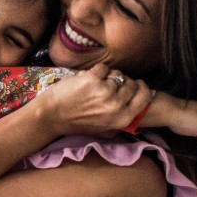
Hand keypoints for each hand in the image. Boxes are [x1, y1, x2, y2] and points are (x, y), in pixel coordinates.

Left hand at [33, 63, 152, 136]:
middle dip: (121, 81)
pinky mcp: (92, 80)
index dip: (141, 87)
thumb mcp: (105, 129)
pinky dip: (94, 71)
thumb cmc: (77, 123)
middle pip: (130, 83)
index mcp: (122, 119)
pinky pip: (102, 68)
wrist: (52, 116)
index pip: (144, 97)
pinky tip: (85, 81)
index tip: (136, 83)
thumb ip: (123, 119)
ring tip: (94, 85)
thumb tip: (138, 106)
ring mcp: (105, 92)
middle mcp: (116, 106)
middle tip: (108, 85)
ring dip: (107, 76)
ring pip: (116, 74)